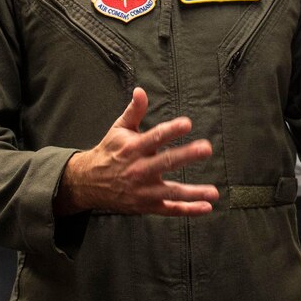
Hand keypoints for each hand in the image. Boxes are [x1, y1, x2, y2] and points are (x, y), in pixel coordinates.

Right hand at [55, 87, 219, 216]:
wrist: (87, 182)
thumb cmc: (109, 152)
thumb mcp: (118, 129)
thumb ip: (133, 111)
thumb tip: (141, 91)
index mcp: (132, 148)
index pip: (154, 137)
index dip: (171, 130)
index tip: (187, 124)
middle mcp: (138, 170)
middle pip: (165, 162)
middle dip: (186, 156)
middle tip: (205, 148)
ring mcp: (143, 190)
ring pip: (171, 191)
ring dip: (193, 192)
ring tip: (213, 191)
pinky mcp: (146, 205)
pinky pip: (170, 209)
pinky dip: (188, 210)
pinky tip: (207, 207)